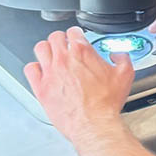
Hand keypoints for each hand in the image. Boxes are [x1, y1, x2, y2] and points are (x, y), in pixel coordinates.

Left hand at [24, 27, 134, 142]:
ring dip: (46, 49)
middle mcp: (63, 59)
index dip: (76, 34)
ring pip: (40, 48)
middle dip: (61, 39)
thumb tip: (118, 55)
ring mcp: (50, 73)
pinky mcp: (41, 88)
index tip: (77, 38)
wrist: (94, 124)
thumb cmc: (106, 103)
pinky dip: (35, 68)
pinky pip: (30, 69)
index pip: (73, 31)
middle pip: (55, 36)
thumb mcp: (125, 76)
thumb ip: (122, 59)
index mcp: (82, 52)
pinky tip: (41, 72)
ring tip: (51, 55)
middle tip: (64, 45)